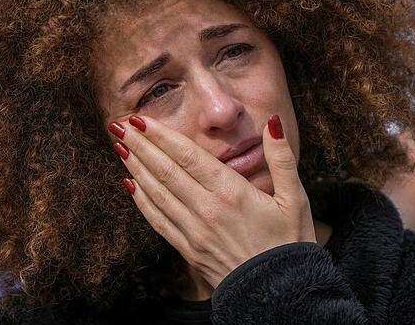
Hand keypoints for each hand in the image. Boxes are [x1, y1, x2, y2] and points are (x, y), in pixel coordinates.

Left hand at [107, 114, 316, 289]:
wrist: (281, 295)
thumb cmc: (291, 244)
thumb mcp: (295, 198)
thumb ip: (282, 158)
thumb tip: (272, 122)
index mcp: (231, 192)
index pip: (188, 156)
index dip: (161, 136)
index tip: (141, 119)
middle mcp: (207, 210)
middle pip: (165, 171)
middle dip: (140, 146)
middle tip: (119, 125)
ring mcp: (194, 231)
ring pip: (157, 193)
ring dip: (136, 168)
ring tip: (120, 146)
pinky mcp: (188, 250)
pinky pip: (158, 221)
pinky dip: (142, 201)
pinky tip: (130, 185)